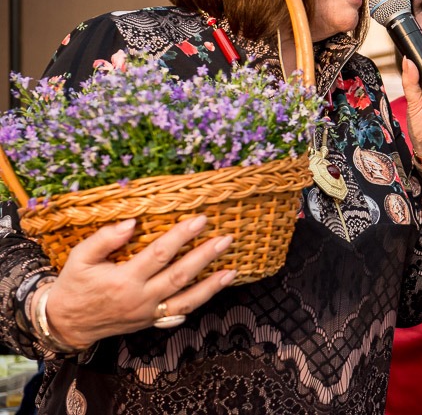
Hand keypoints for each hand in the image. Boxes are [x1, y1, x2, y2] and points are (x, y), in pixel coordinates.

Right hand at [42, 216, 235, 348]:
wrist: (67, 323)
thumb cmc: (75, 284)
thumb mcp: (80, 257)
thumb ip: (105, 238)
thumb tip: (132, 222)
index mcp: (124, 279)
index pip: (159, 254)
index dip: (182, 236)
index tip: (201, 220)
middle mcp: (140, 298)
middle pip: (180, 276)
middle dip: (205, 256)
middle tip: (226, 239)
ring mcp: (148, 313)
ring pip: (186, 300)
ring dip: (212, 286)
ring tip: (232, 270)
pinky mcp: (151, 321)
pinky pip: (180, 313)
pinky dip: (200, 302)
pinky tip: (215, 290)